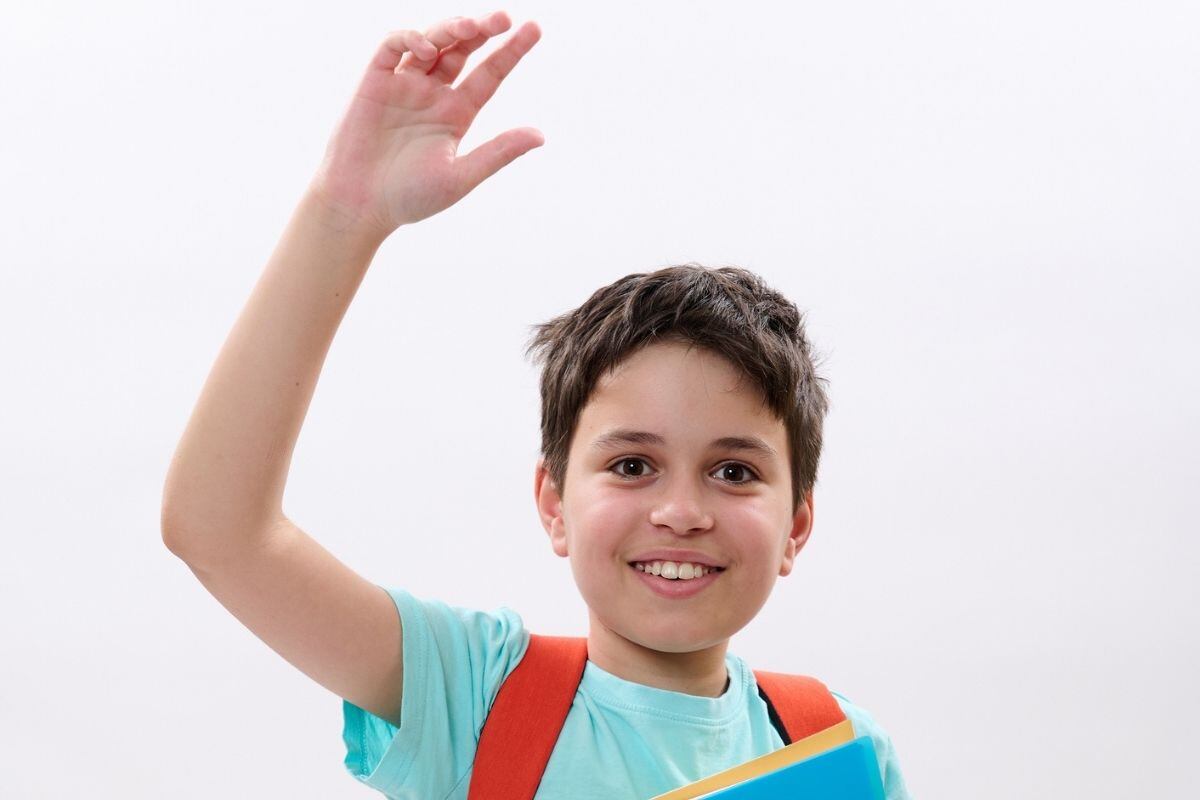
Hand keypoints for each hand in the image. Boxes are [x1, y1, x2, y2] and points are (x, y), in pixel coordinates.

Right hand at [308, 11, 542, 239]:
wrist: (359, 205)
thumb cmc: (409, 198)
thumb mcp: (460, 176)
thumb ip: (498, 153)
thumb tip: (540, 136)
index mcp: (457, 114)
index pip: (489, 74)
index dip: (511, 51)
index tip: (535, 28)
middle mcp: (433, 94)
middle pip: (463, 49)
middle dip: (483, 29)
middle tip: (504, 17)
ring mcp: (404, 85)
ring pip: (432, 42)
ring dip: (451, 28)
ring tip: (471, 27)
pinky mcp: (374, 82)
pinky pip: (392, 47)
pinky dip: (409, 39)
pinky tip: (427, 49)